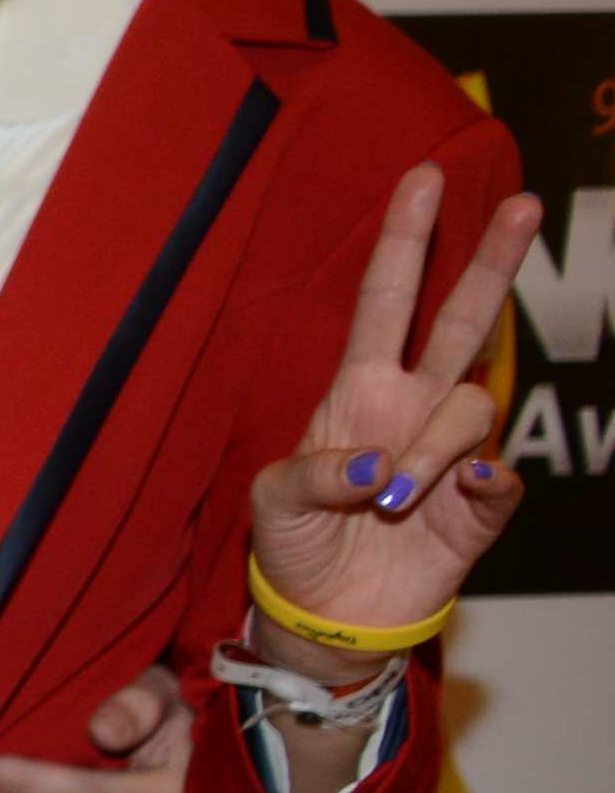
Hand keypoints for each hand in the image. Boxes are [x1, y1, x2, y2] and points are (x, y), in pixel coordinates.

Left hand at [242, 162, 544, 661]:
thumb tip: (374, 468)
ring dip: (434, 450)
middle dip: (491, 263)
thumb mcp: (270, 503)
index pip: (388, 301)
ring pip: (473, 408)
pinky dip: (479, 482)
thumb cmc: (295, 543)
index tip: (420, 179)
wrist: (326, 613)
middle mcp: (414, 406)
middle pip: (465, 320)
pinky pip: (500, 476)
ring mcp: (451, 452)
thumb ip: (309, 477)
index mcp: (360, 389)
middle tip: (522, 206)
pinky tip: (458, 493)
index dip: (405, 243)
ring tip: (389, 499)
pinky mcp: (479, 504)